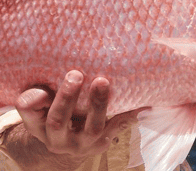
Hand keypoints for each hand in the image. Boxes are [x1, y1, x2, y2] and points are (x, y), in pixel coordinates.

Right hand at [15, 71, 136, 164]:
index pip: (29, 112)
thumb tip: (37, 94)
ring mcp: (81, 143)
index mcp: (38, 125)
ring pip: (91, 128)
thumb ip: (37, 96)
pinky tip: (142, 104)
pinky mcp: (101, 143)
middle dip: (67, 98)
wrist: (67, 141)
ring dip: (98, 104)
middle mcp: (57, 139)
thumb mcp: (40, 104)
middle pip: (58, 122)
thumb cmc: (54, 110)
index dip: (34, 101)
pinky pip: (116, 128)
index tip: (42, 87)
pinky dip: (130, 115)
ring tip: (102, 82)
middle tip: (76, 75)